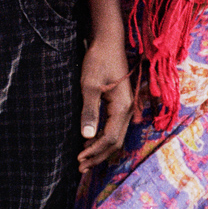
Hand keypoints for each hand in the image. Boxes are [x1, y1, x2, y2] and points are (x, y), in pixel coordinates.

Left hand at [77, 27, 132, 169]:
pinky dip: (103, 138)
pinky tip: (90, 141)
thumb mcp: (89, 85)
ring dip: (100, 149)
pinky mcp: (122, 103)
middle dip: (98, 156)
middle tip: (80, 167)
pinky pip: (115, 127)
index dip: (94, 151)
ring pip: (116, 136)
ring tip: (83, 159)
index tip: (78, 159)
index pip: (109, 138)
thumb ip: (89, 111)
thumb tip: (86, 136)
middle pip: (115, 142)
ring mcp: (127, 107)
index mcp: (122, 107)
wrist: (109, 41)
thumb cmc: (98, 60)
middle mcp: (129, 110)